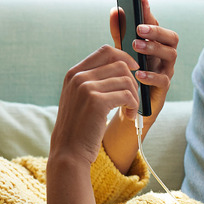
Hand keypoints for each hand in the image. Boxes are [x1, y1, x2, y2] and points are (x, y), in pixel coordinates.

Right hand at [49, 45, 140, 167]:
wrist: (69, 152)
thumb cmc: (78, 128)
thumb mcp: (78, 99)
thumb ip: (92, 81)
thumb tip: (121, 66)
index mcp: (73, 74)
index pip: (105, 51)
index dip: (124, 57)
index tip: (134, 69)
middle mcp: (78, 77)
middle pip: (119, 64)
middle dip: (132, 81)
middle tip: (132, 99)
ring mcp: (86, 88)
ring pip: (126, 80)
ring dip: (134, 96)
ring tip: (131, 110)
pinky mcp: (97, 102)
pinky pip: (127, 95)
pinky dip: (133, 106)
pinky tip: (129, 117)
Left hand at [109, 0, 178, 127]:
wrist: (128, 106)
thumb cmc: (127, 75)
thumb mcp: (121, 52)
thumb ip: (119, 33)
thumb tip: (115, 10)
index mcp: (156, 45)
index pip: (157, 25)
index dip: (150, 14)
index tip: (141, 1)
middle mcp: (164, 56)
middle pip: (172, 38)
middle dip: (157, 31)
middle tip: (139, 29)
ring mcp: (166, 71)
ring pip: (171, 55)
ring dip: (154, 48)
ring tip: (136, 46)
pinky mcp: (163, 89)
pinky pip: (163, 80)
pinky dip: (151, 75)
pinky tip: (138, 74)